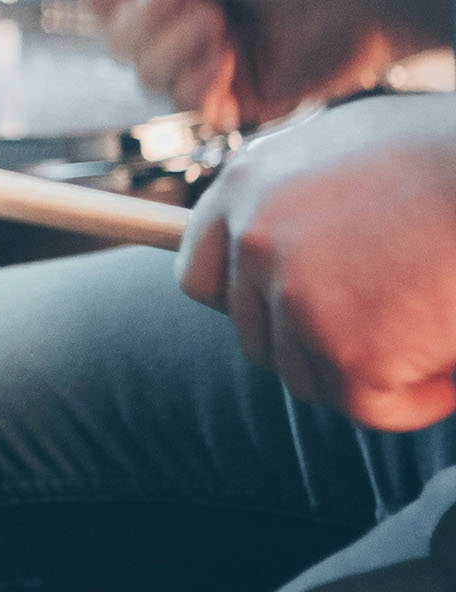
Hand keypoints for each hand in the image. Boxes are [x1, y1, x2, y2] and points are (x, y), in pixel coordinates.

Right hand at [86, 0, 449, 126]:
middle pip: (118, 42)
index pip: (105, 5)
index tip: (117, 0)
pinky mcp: (239, 97)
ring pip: (147, 77)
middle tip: (193, 5)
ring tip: (218, 31)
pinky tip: (225, 62)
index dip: (105, 6)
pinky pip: (189, 107)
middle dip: (143, 26)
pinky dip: (197, 87)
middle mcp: (188, 21)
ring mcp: (212, 60)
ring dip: (172, 54)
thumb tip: (92, 3)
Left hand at [178, 94, 455, 430]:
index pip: (199, 275)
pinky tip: (450, 358)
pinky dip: (416, 399)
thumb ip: (301, 196)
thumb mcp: (355, 146)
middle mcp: (256, 239)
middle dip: (316, 342)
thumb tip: (267, 241)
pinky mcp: (346, 349)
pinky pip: (369, 406)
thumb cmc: (452, 155)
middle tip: (389, 322)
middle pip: (256, 337)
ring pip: (308, 376)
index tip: (285, 314)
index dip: (245, 302)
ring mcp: (295, 296)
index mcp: (248, 184)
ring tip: (433, 324)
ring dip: (368, 370)